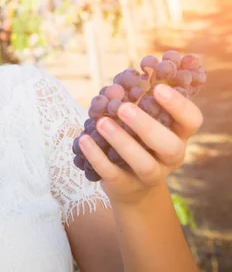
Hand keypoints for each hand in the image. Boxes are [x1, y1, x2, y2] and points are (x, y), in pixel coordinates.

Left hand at [79, 83, 203, 204]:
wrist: (131, 187)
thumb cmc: (136, 141)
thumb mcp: (140, 122)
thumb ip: (132, 103)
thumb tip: (114, 88)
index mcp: (178, 135)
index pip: (191, 120)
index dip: (178, 105)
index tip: (157, 88)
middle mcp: (170, 157)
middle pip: (169, 145)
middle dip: (146, 126)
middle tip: (123, 108)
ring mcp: (151, 175)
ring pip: (144, 164)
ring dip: (122, 142)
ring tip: (102, 123)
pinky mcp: (126, 186)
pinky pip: (113, 174)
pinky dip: (97, 157)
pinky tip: (84, 140)